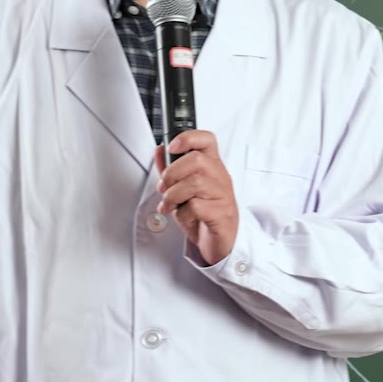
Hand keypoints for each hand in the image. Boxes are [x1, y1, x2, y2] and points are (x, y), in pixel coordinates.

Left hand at [153, 129, 239, 265]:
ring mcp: (223, 196)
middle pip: (197, 160)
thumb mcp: (183, 190)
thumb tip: (159, 150)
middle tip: (164, 186)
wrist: (221, 244)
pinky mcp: (222, 215)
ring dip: (173, 195)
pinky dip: (183, 213)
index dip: (188, 137)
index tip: (171, 147)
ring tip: (169, 205)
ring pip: (195, 182)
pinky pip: (197, 207)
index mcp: (212, 167)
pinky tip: (184, 217)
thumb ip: (171, 170)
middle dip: (172, 172)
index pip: (207, 140)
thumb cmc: (204, 215)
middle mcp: (220, 178)